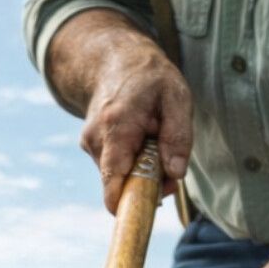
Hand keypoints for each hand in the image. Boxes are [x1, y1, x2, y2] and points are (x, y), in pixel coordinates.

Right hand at [81, 48, 192, 214]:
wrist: (112, 58)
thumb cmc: (150, 77)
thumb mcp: (177, 97)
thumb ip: (179, 136)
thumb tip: (175, 174)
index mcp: (117, 126)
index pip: (113, 182)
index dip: (128, 205)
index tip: (149, 209)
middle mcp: (96, 139)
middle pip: (120, 186)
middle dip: (147, 185)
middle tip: (169, 165)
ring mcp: (89, 144)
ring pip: (119, 179)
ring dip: (142, 172)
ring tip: (154, 141)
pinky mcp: (91, 148)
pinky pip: (115, 170)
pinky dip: (132, 165)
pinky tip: (141, 141)